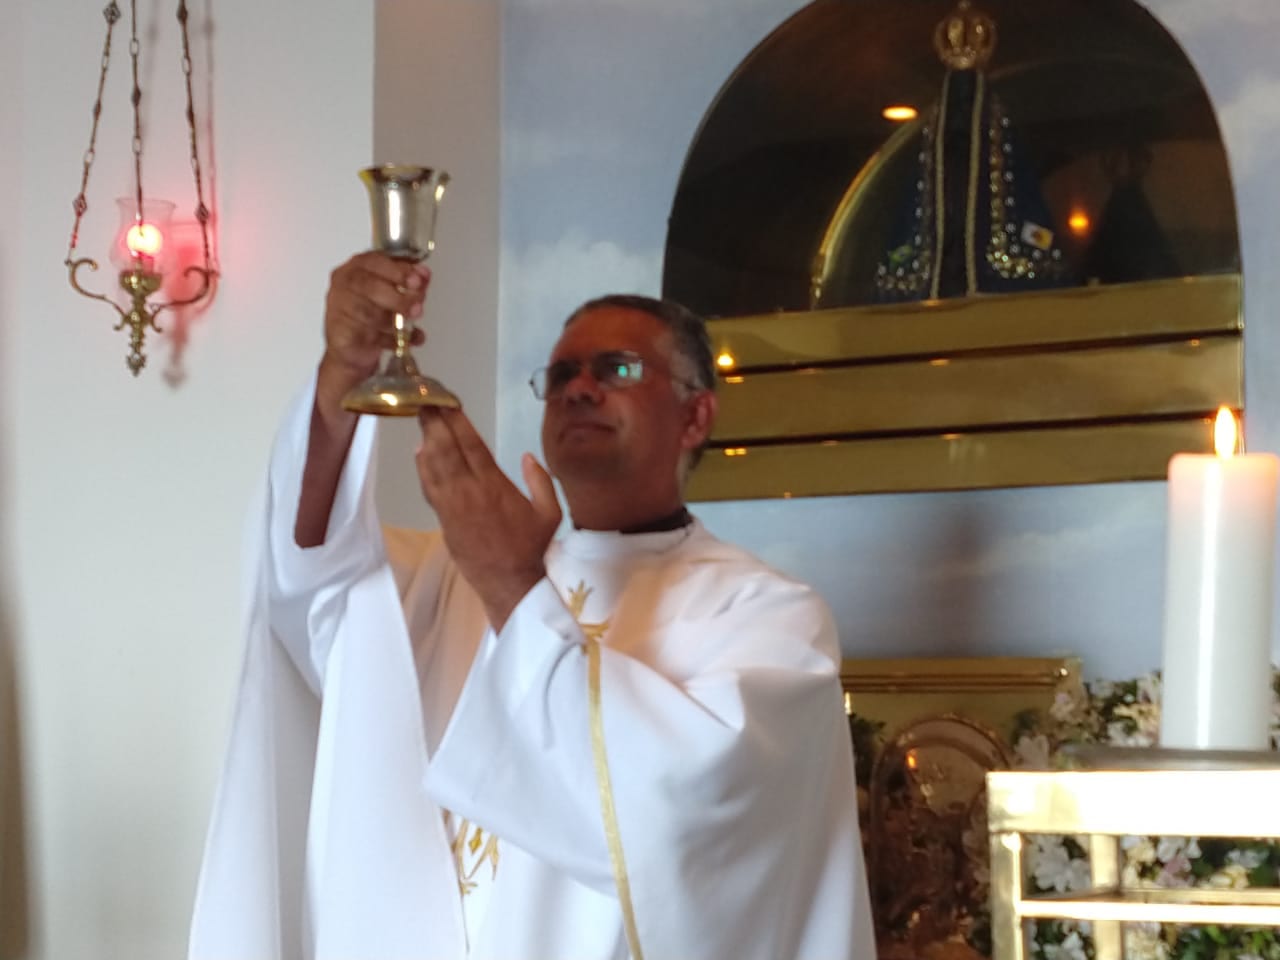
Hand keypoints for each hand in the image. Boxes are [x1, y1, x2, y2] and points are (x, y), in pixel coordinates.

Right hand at [315, 251, 430, 424]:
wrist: (349, 363)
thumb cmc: (372, 325)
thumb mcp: (390, 300)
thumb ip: (405, 286)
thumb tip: (426, 276)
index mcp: (353, 271)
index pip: (373, 260)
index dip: (398, 267)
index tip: (422, 275)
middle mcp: (340, 288)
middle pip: (367, 282)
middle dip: (397, 291)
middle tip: (420, 299)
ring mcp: (337, 312)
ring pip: (367, 308)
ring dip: (395, 314)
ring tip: (416, 320)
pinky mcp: (340, 338)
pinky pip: (367, 335)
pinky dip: (391, 339)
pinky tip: (410, 341)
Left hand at [416, 408, 562, 630]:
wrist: (508, 582)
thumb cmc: (531, 547)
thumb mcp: (550, 513)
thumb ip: (541, 482)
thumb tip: (529, 457)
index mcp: (496, 485)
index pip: (472, 445)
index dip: (458, 422)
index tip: (449, 402)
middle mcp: (471, 490)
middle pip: (448, 448)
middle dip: (436, 421)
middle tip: (425, 398)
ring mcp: (453, 504)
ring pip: (434, 464)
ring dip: (426, 438)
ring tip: (420, 415)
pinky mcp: (444, 518)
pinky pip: (429, 487)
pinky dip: (423, 467)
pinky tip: (420, 450)